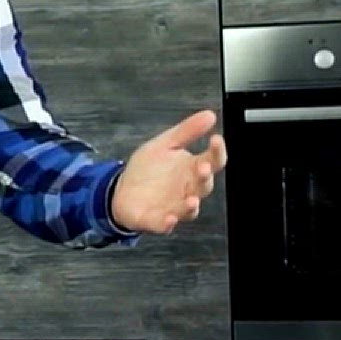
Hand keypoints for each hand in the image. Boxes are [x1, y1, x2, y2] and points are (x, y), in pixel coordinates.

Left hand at [111, 110, 227, 234]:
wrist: (123, 190)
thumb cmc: (149, 169)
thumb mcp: (165, 144)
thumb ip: (187, 131)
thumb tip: (210, 115)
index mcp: (192, 169)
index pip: (212, 160)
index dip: (217, 151)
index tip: (216, 139)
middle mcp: (188, 189)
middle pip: (203, 185)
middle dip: (204, 177)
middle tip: (202, 167)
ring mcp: (174, 206)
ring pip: (189, 209)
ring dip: (191, 205)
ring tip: (192, 200)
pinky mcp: (157, 220)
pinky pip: (165, 224)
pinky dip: (167, 223)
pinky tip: (169, 218)